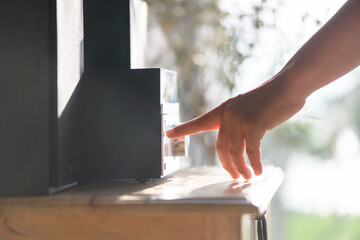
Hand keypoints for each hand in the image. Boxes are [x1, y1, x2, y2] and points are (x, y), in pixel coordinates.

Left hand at [166, 77, 305, 178]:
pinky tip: (258, 170)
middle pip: (220, 147)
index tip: (167, 133)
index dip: (183, 129)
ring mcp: (240, 119)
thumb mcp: (247, 108)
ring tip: (247, 176)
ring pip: (234, 152)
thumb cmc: (270, 99)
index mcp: (224, 110)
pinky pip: (251, 151)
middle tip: (235, 176)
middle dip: (227, 165)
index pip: (199, 122)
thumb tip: (237, 141)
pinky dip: (254, 163)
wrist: (288, 86)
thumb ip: (238, 122)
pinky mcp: (254, 124)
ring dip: (240, 168)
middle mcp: (228, 114)